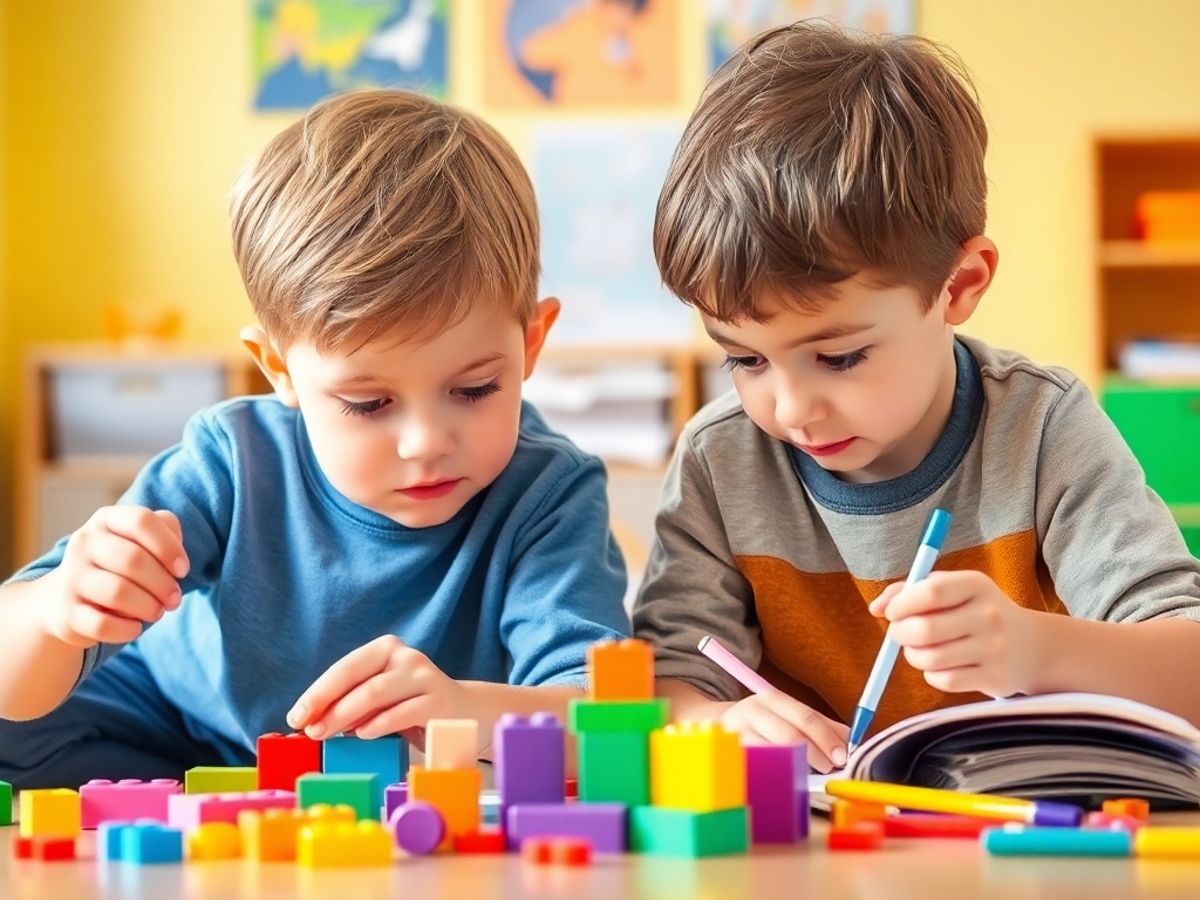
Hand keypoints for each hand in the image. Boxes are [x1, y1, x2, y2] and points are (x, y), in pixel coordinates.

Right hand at [43, 506, 187, 648]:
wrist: (66, 599)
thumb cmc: (120, 565)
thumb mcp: (142, 540)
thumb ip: (166, 530)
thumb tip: (175, 546)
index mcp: (106, 520)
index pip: (142, 521)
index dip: (169, 547)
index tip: (182, 570)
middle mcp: (84, 543)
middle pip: (133, 559)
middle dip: (163, 584)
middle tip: (174, 599)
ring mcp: (71, 577)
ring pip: (118, 592)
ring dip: (149, 606)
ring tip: (158, 612)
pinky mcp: (66, 612)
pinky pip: (102, 624)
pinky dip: (127, 629)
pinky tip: (136, 628)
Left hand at [287, 636, 470, 744]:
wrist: (464, 712)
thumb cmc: (411, 705)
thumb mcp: (380, 698)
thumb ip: (351, 702)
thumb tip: (310, 721)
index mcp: (386, 649)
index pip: (345, 667)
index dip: (317, 692)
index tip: (296, 716)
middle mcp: (405, 656)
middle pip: (357, 677)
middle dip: (327, 703)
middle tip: (308, 728)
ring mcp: (424, 676)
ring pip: (376, 693)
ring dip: (346, 715)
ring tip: (327, 734)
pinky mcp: (438, 701)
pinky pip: (402, 712)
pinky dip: (378, 724)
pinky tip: (362, 734)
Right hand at [719, 691, 849, 773]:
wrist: (718, 722)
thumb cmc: (764, 722)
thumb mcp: (790, 715)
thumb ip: (821, 726)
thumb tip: (851, 740)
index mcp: (774, 699)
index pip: (805, 717)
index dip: (826, 737)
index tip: (842, 756)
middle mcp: (753, 712)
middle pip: (788, 735)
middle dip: (813, 754)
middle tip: (829, 768)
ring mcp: (737, 732)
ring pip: (769, 752)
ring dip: (792, 766)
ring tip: (807, 776)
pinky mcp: (728, 753)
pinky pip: (752, 767)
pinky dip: (770, 774)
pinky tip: (782, 781)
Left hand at [869, 570, 1041, 697]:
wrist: (1033, 646)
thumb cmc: (976, 611)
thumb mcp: (952, 590)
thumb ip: (909, 591)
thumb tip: (876, 608)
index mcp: (975, 585)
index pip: (930, 593)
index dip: (901, 605)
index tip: (892, 612)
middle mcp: (988, 615)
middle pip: (924, 630)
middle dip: (900, 634)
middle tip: (899, 634)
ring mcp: (994, 648)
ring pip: (930, 659)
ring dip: (913, 656)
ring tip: (919, 650)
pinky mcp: (994, 678)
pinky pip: (943, 681)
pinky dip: (932, 675)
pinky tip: (940, 666)